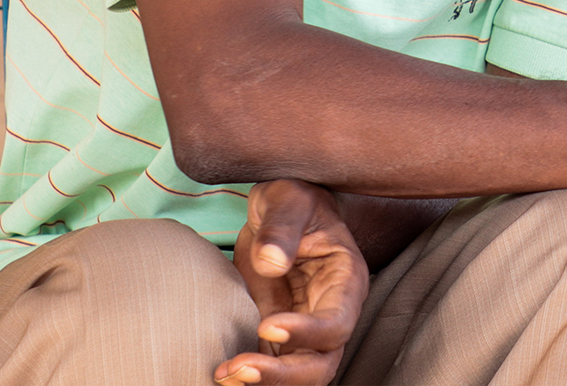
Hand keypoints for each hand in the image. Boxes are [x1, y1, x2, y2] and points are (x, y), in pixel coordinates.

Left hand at [214, 180, 368, 385]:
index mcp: (345, 280)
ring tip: (225, 374)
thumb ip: (282, 226)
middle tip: (239, 368)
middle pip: (323, 363)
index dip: (307, 333)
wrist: (277, 213)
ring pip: (300, 376)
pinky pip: (273, 369)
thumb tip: (271, 262)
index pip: (338, 322)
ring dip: (266, 382)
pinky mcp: (280, 337)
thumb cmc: (291, 200)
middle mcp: (332, 312)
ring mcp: (306, 330)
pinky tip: (220, 372)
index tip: (266, 325)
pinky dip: (250, 378)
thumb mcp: (289, 199)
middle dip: (284, 374)